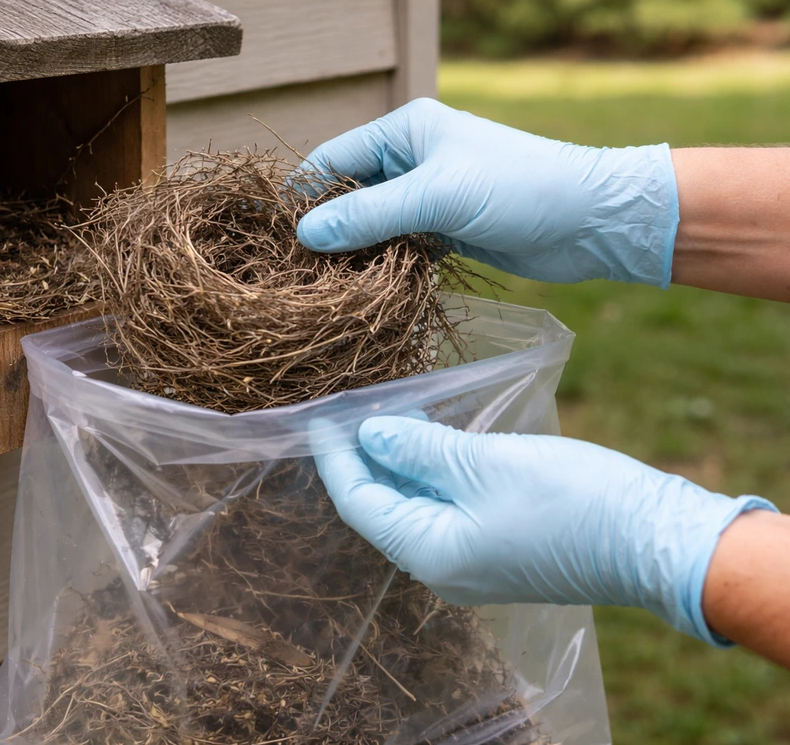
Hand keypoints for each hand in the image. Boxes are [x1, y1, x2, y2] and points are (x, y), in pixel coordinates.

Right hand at [296, 98, 679, 286]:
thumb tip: (305, 235)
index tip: (274, 235)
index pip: (333, 160)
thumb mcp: (437, 197)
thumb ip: (370, 215)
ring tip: (322, 287)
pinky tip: (364, 291)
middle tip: (295, 270)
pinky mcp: (444, 230)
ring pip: (372, 226)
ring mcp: (428, 196)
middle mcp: (411, 159)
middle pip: (349, 196)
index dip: (303, 196)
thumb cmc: (517, 189)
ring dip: (354, 253)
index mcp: (405, 131)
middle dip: (326, 229)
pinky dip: (382, 265)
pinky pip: (398, 247)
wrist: (589, 221)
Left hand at [314, 416, 776, 645]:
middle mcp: (443, 569)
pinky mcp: (499, 550)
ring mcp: (473, 564)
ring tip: (389, 413)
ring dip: (402, 461)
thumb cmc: (569, 500)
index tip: (320, 415)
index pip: (360, 502)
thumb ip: (419, 450)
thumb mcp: (483, 463)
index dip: (336, 457)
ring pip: (417, 506)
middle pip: (384, 506)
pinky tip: (434, 438)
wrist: (655, 540)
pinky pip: (447, 509)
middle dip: (366, 456)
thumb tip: (371, 436)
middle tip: (352, 405)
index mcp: (430, 554)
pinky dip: (433, 473)